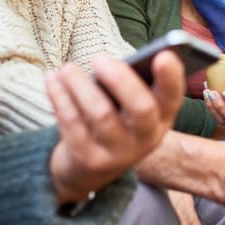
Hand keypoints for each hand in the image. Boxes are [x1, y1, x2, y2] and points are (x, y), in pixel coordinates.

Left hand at [46, 51, 184, 204]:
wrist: (89, 170)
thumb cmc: (113, 121)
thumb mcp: (128, 107)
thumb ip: (126, 85)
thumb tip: (107, 62)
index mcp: (162, 117)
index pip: (173, 96)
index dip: (171, 77)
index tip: (163, 54)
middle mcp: (146, 138)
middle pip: (141, 108)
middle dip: (121, 79)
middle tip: (98, 58)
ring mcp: (118, 153)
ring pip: (101, 114)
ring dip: (81, 85)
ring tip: (67, 68)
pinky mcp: (89, 160)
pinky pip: (73, 123)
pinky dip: (60, 97)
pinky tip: (52, 79)